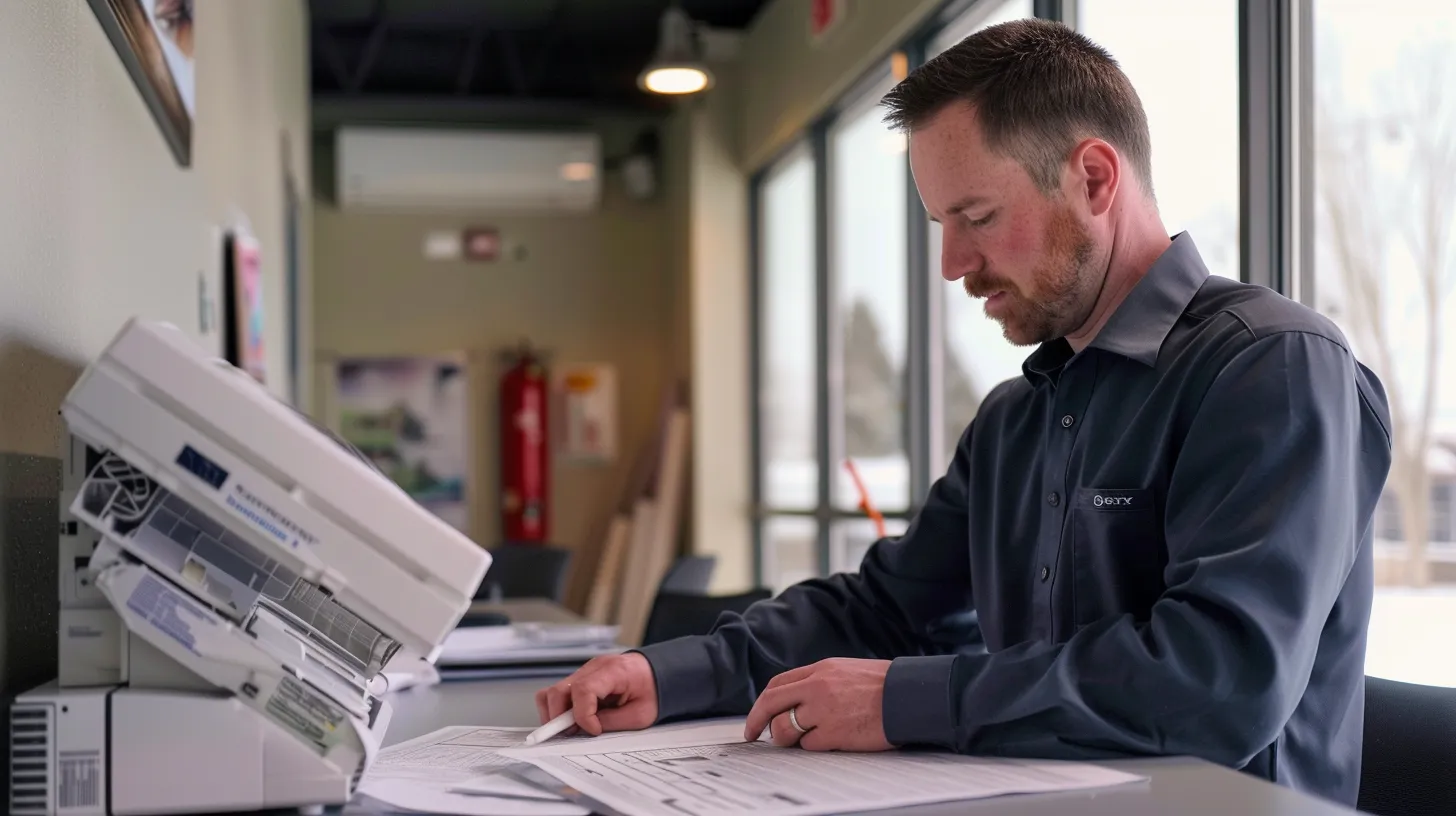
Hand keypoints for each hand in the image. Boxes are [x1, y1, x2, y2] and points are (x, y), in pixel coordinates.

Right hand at [535, 652, 657, 735]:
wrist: (660, 674)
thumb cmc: (652, 691)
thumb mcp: (639, 714)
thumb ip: (611, 721)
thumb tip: (585, 730)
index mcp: (612, 671)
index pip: (583, 690)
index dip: (582, 715)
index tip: (593, 730)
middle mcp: (593, 668)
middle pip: (558, 690)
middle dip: (558, 718)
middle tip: (571, 734)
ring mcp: (584, 672)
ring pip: (552, 692)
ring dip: (556, 714)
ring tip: (572, 729)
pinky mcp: (581, 679)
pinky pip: (560, 694)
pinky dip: (561, 709)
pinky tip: (574, 720)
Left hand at [743, 658, 892, 751]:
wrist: (908, 696)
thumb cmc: (884, 685)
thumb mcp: (846, 671)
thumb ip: (819, 681)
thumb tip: (797, 699)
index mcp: (820, 670)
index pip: (777, 684)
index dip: (762, 702)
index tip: (757, 717)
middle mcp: (816, 687)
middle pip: (771, 703)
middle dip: (755, 720)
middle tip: (752, 734)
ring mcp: (823, 710)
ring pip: (784, 727)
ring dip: (785, 737)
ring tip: (799, 739)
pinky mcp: (833, 733)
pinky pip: (807, 745)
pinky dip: (812, 747)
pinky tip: (827, 741)